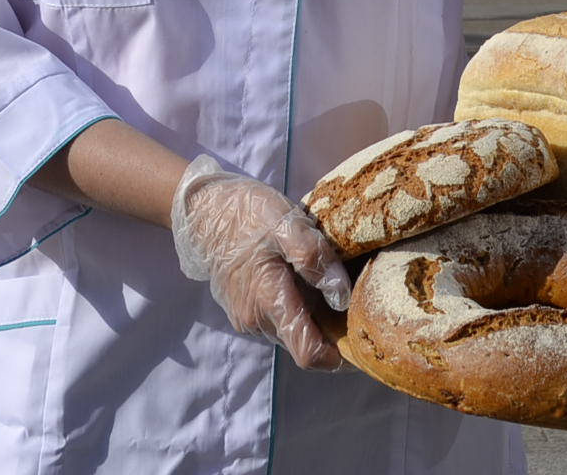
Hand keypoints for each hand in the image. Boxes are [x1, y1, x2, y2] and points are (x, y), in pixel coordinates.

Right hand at [170, 156, 350, 369]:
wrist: (203, 211)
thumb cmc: (248, 214)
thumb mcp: (287, 223)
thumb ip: (314, 259)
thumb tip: (343, 296)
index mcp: (270, 301)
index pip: (309, 354)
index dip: (340, 356)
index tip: (363, 340)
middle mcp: (257, 320)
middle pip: (305, 344)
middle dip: (332, 332)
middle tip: (358, 303)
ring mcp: (247, 318)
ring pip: (292, 333)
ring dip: (314, 319)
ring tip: (332, 287)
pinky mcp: (243, 311)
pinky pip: (279, 320)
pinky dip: (298, 310)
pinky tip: (306, 282)